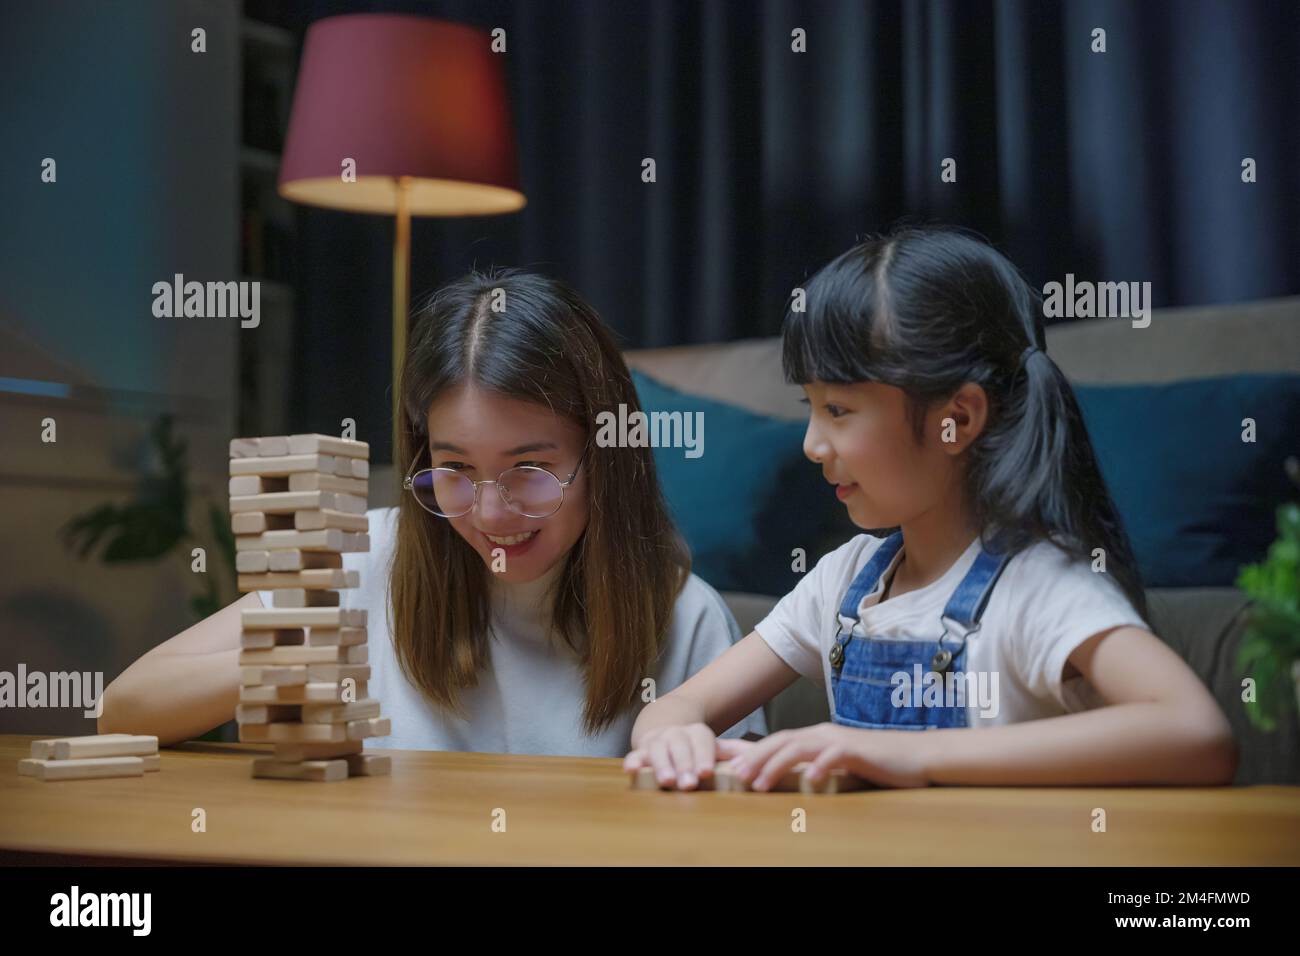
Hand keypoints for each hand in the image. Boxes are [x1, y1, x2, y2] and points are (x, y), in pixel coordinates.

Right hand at [624, 723, 737, 789]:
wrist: (667, 733)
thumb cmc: (696, 749)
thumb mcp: (716, 748)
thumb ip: (736, 752)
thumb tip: (762, 755)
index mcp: (697, 733)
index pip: (701, 740)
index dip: (703, 755)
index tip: (706, 772)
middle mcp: (676, 734)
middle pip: (679, 745)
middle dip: (684, 764)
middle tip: (689, 783)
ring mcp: (657, 741)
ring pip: (658, 750)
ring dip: (662, 765)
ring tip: (667, 781)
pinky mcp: (640, 751)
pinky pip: (635, 755)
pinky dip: (633, 761)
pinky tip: (632, 770)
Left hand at [718, 722, 932, 790]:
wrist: (914, 755)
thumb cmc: (876, 763)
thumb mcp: (839, 765)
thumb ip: (816, 767)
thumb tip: (793, 780)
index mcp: (817, 737)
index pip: (779, 742)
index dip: (755, 753)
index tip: (734, 769)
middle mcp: (824, 734)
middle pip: (782, 741)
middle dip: (756, 758)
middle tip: (736, 775)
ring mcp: (840, 740)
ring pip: (800, 748)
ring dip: (777, 764)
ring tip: (759, 783)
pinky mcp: (858, 750)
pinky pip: (835, 756)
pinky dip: (820, 766)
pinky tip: (808, 780)